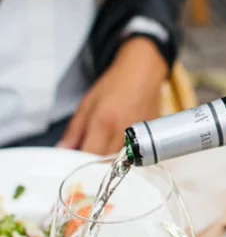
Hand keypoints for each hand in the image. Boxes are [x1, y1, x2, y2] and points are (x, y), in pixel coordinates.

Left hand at [58, 38, 166, 154]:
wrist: (142, 73)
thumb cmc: (115, 84)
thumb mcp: (87, 104)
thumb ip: (74, 130)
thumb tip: (63, 148)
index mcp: (104, 123)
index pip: (89, 156)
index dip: (79, 162)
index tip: (73, 160)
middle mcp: (123, 133)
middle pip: (106, 163)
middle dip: (94, 163)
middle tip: (88, 153)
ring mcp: (139, 136)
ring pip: (121, 161)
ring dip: (111, 160)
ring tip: (105, 146)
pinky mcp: (150, 137)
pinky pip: (135, 153)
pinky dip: (126, 153)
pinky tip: (122, 142)